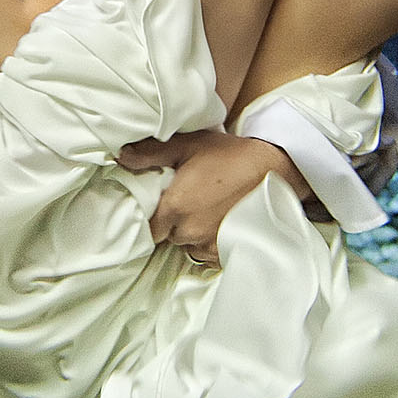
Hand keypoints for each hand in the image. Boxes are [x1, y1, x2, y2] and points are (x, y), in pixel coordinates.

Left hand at [117, 131, 309, 264]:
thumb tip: (121, 157)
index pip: (147, 228)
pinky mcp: (228, 251)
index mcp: (173, 207)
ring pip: (188, 246)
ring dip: (192, 233)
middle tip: (188, 201)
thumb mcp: (190, 145)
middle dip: (173, 223)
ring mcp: (210, 244)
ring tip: (206, 210)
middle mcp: (189, 231)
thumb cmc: (231, 154)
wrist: (276, 170)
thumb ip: (152, 153)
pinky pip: (208, 253)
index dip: (152, 217)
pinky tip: (220, 221)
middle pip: (168, 236)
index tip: (161, 205)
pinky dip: (210, 241)